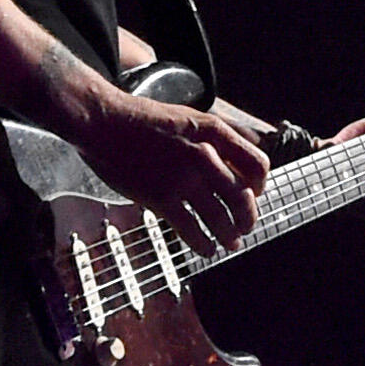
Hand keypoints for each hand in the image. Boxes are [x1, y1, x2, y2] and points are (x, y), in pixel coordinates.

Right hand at [74, 96, 270, 252]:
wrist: (104, 122)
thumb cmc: (143, 119)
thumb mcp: (190, 117)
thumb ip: (215, 137)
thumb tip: (238, 157)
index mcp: (214, 132)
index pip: (258, 164)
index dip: (260, 185)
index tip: (255, 194)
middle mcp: (204, 155)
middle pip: (243, 197)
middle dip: (248, 218)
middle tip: (246, 227)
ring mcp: (182, 178)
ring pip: (220, 217)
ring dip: (229, 236)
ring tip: (230, 243)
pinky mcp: (160, 197)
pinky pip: (191, 229)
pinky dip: (203, 244)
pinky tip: (205, 249)